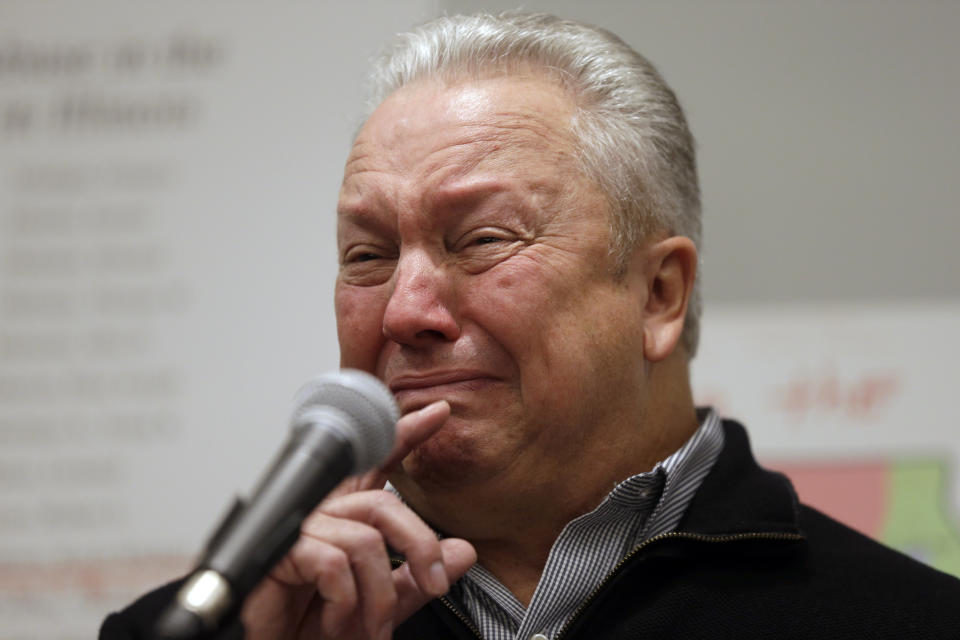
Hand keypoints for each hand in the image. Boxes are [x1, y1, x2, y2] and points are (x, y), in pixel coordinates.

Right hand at [239, 400, 476, 639]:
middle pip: (384, 505)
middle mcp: (323, 516)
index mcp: (345, 520)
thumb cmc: (308, 628)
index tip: (438, 413)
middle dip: (420, 545)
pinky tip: (336, 620)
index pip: (377, 467)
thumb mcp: (376, 604)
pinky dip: (346, 601)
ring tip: (373, 627)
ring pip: (365, 540)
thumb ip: (417, 578)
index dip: (405, 436)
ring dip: (380, 595)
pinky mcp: (280, 552)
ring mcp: (300, 530)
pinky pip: (333, 563)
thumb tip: (465, 552)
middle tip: (438, 582)